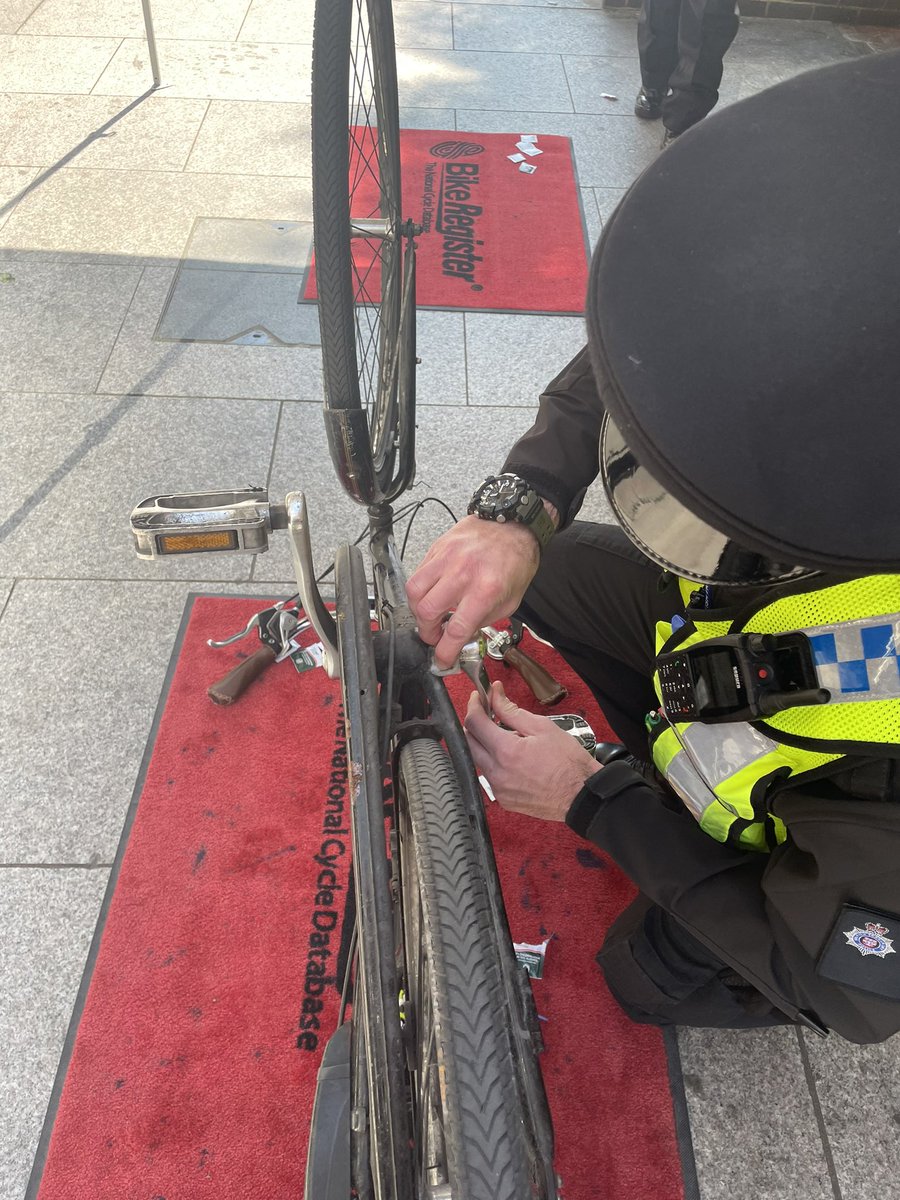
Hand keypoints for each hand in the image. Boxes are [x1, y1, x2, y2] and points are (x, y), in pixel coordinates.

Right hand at [406, 516, 540, 668]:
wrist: (512, 525)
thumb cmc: (515, 561)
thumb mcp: (510, 601)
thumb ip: (483, 620)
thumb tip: (460, 636)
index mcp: (485, 591)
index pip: (456, 630)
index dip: (445, 652)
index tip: (442, 660)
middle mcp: (462, 574)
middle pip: (426, 611)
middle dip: (427, 632)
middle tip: (436, 635)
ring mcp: (447, 558)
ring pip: (414, 591)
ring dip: (418, 610)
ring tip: (430, 614)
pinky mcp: (437, 548)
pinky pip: (418, 573)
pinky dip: (421, 589)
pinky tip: (433, 592)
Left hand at [464, 682, 601, 821]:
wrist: (581, 795)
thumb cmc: (568, 761)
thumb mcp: (541, 727)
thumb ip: (511, 711)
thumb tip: (495, 694)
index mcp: (506, 752)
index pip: (474, 723)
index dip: (474, 705)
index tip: (479, 697)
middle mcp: (497, 773)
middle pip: (468, 742)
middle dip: (474, 724)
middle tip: (487, 713)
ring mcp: (498, 789)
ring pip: (477, 760)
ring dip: (483, 744)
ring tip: (504, 736)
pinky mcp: (503, 800)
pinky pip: (489, 776)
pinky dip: (494, 763)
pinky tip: (511, 758)